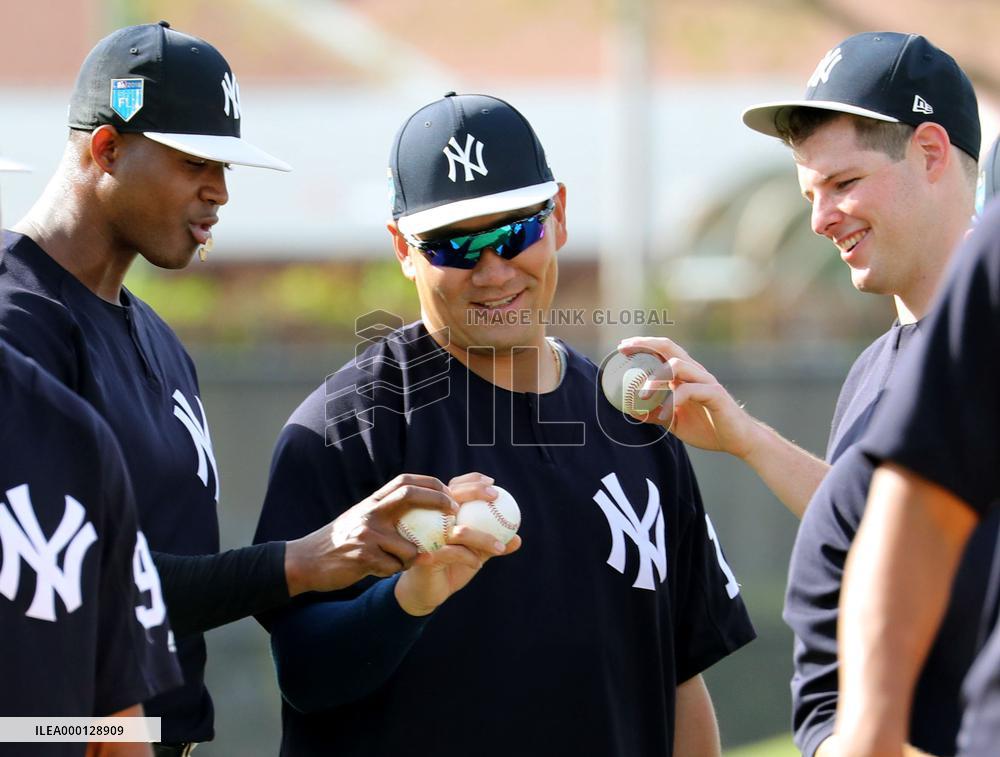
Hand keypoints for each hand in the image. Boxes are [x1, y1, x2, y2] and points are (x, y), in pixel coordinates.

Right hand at [284, 474, 458, 595]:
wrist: (304, 562)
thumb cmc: (338, 542)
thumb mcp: (360, 519)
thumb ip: (385, 512)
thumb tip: (419, 505)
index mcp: (371, 502)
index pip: (405, 482)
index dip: (430, 484)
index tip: (449, 492)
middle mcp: (369, 513)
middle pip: (409, 496)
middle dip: (437, 501)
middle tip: (454, 512)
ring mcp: (366, 534)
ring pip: (409, 546)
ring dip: (412, 557)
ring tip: (399, 562)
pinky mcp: (363, 558)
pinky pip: (394, 568)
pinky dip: (394, 571)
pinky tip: (380, 571)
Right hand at [394, 472, 521, 615]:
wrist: (427, 592)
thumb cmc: (451, 567)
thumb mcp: (474, 553)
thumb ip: (493, 543)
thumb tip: (517, 539)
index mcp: (441, 514)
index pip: (454, 488)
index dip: (471, 480)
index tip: (492, 483)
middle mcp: (431, 520)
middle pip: (451, 498)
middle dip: (474, 492)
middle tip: (495, 497)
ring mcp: (426, 536)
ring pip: (459, 530)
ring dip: (483, 538)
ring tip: (500, 548)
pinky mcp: (425, 555)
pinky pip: (452, 552)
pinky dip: (469, 557)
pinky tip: (478, 565)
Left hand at [617, 336, 759, 458]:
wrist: (738, 441)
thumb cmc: (709, 428)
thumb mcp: (675, 421)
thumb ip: (655, 414)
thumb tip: (630, 411)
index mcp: (685, 376)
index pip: (663, 352)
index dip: (643, 345)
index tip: (622, 347)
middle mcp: (695, 373)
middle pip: (669, 348)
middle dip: (646, 345)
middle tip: (625, 349)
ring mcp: (705, 381)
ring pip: (678, 365)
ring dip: (655, 377)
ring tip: (640, 394)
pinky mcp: (715, 394)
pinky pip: (690, 390)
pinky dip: (673, 399)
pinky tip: (664, 412)